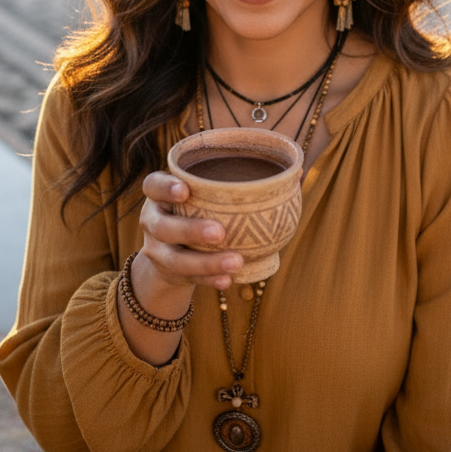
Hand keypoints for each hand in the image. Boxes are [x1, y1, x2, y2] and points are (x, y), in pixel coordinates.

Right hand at [117, 172, 242, 365]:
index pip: (152, 185)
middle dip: (190, 230)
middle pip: (163, 226)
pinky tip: (228, 281)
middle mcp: (153, 221)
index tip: (186, 190)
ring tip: (235, 262)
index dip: (165, 187)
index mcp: (161, 195)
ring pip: (175, 259)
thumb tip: (298, 170)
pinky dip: (209, 280)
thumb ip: (242, 180)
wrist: (175, 254)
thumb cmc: (203, 210)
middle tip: (220, 232)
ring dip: (205, 262)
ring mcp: (157, 249)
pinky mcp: (169, 273)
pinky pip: (188, 279)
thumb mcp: (209, 194)